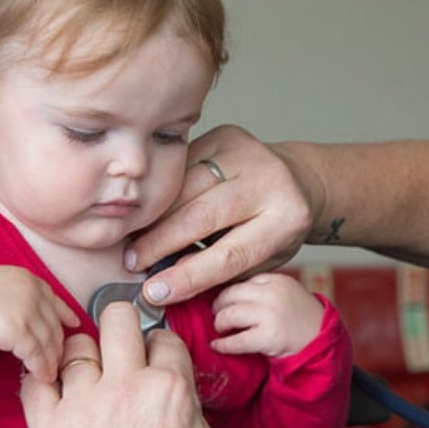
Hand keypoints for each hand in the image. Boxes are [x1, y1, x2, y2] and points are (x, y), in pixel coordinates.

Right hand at [0, 266, 78, 380]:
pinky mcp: (17, 330)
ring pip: (48, 341)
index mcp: (27, 278)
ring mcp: (26, 310)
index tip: (73, 324)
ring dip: (51, 361)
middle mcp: (32, 292)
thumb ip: (16, 296)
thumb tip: (31, 317)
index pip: (53, 299)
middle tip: (58, 361)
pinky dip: (41, 368)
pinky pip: (36, 354)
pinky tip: (41, 377)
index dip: (64, 314)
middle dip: (57, 345)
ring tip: (50, 375)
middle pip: (53, 324)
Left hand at [20, 301, 225, 427]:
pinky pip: (34, 382)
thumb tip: (177, 391)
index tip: (155, 360)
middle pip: (118, 318)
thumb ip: (190, 407)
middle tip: (122, 348)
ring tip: (88, 378)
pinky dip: (43, 379)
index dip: (161, 347)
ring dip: (85, 357)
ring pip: (76, 346)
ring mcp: (83, 405)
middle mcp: (127, 386)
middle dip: (123, 326)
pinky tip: (55, 389)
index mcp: (171, 387)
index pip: (164, 337)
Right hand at [126, 124, 313, 304]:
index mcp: (286, 220)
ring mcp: (246, 153)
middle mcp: (269, 181)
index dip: (189, 275)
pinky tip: (146, 210)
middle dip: (160, 243)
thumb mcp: (259, 260)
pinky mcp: (224, 136)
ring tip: (134, 239)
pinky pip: (180, 166)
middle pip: (202, 216)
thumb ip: (219, 272)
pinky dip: (160, 191)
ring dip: (153, 217)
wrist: (295, 181)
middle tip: (133, 263)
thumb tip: (166, 281)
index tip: (154, 291)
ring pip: (184, 188)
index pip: (231, 254)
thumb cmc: (275, 229)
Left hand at [211, 273, 324, 356]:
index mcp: (276, 279)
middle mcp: (273, 293)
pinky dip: (223, 345)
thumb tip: (226, 293)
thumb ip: (262, 288)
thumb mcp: (286, 292)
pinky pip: (236, 340)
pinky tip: (218, 346)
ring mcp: (271, 314)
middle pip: (229, 294)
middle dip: (218, 306)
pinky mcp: (269, 337)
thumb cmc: (300, 319)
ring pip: (229, 315)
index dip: (228, 293)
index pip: (241, 281)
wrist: (322, 342)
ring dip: (219, 324)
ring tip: (220, 329)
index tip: (222, 301)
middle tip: (216, 315)